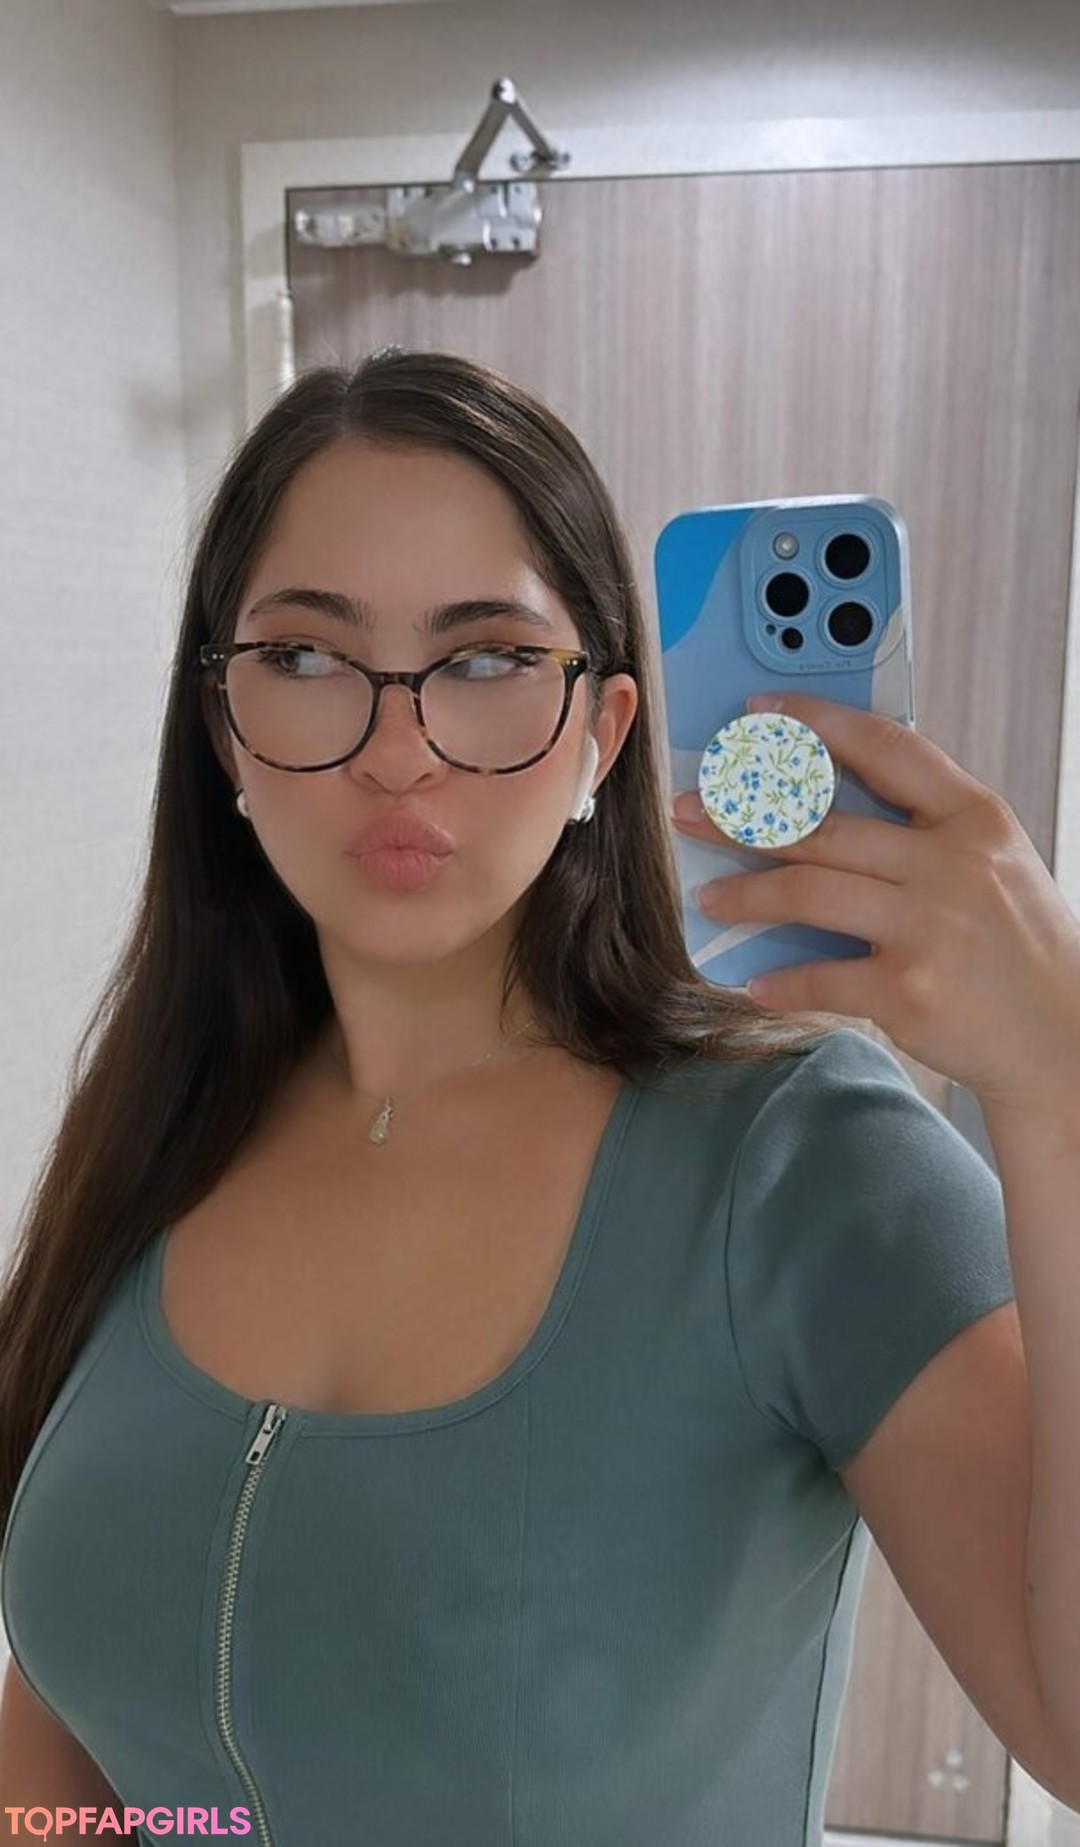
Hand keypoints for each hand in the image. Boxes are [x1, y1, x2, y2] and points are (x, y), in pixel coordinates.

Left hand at [670, 692, 1079, 1113]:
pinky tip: (755, 981)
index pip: (886, 747)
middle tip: (689, 811)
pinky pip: (820, 977)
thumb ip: (925, 828)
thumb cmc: (1018, 946)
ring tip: (708, 896)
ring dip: (745, 892)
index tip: (758, 712)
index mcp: (975, 818)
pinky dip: (780, 981)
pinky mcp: (909, 992)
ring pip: (807, 892)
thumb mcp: (993, 863)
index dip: (815, 723)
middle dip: (741, 815)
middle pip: (823, 824)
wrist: (1063, 1038)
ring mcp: (929, 928)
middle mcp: (952, 864)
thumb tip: (818, 805)